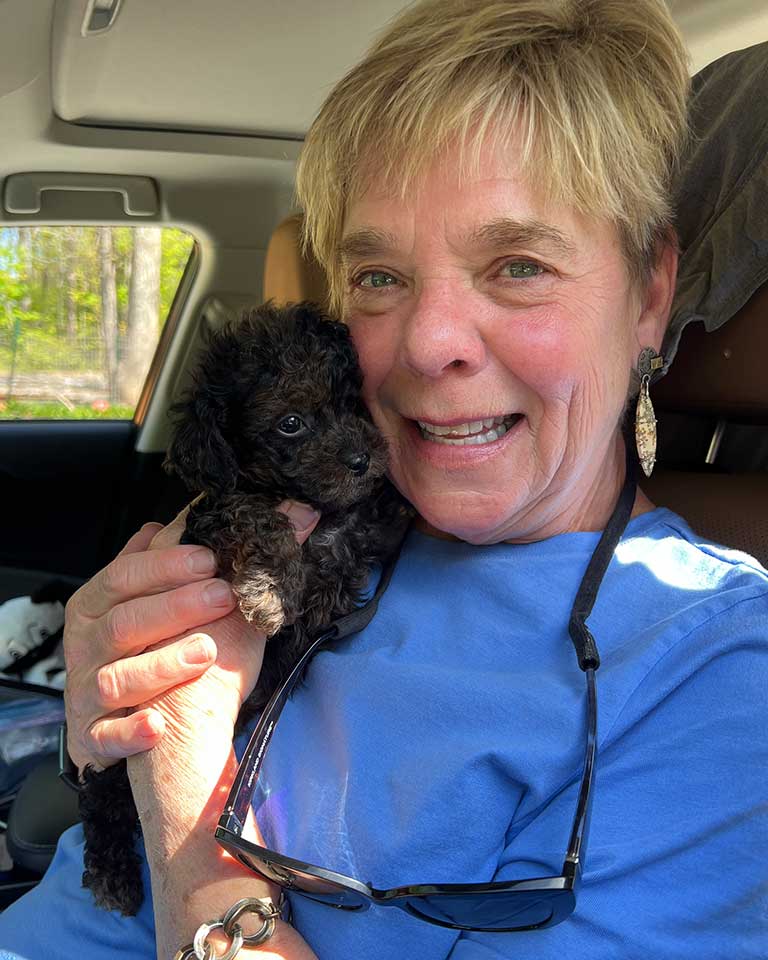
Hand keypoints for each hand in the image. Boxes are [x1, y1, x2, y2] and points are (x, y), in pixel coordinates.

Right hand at [63, 500, 319, 773]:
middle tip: (224, 596)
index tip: (211, 558)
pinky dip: (131, 732)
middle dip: (174, 608)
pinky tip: (157, 725)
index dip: (166, 566)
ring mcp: (91, 692)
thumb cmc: (160, 642)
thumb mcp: (178, 594)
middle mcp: (90, 644)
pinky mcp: (96, 737)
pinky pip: (107, 737)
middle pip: (124, 622)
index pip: (125, 574)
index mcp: (102, 602)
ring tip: (207, 650)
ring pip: (116, 678)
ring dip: (161, 664)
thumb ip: (211, 553)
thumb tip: (292, 510)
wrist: (145, 719)